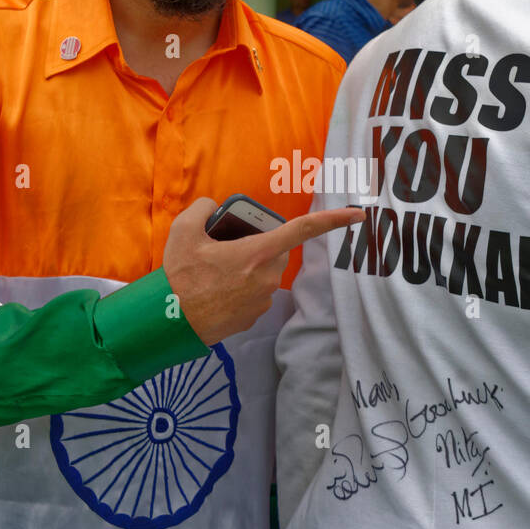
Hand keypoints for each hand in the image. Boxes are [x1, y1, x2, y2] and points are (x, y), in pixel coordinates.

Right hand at [163, 197, 364, 345]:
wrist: (170, 322)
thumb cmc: (180, 276)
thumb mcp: (183, 231)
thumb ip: (202, 208)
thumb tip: (212, 206)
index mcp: (256, 253)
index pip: (302, 230)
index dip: (334, 220)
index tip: (359, 215)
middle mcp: (266, 277)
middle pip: (275, 251)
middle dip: (257, 246)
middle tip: (224, 249)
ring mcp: (262, 300)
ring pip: (264, 273)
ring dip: (247, 268)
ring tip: (214, 273)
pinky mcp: (254, 316)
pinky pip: (255, 293)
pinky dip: (240, 288)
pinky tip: (216, 291)